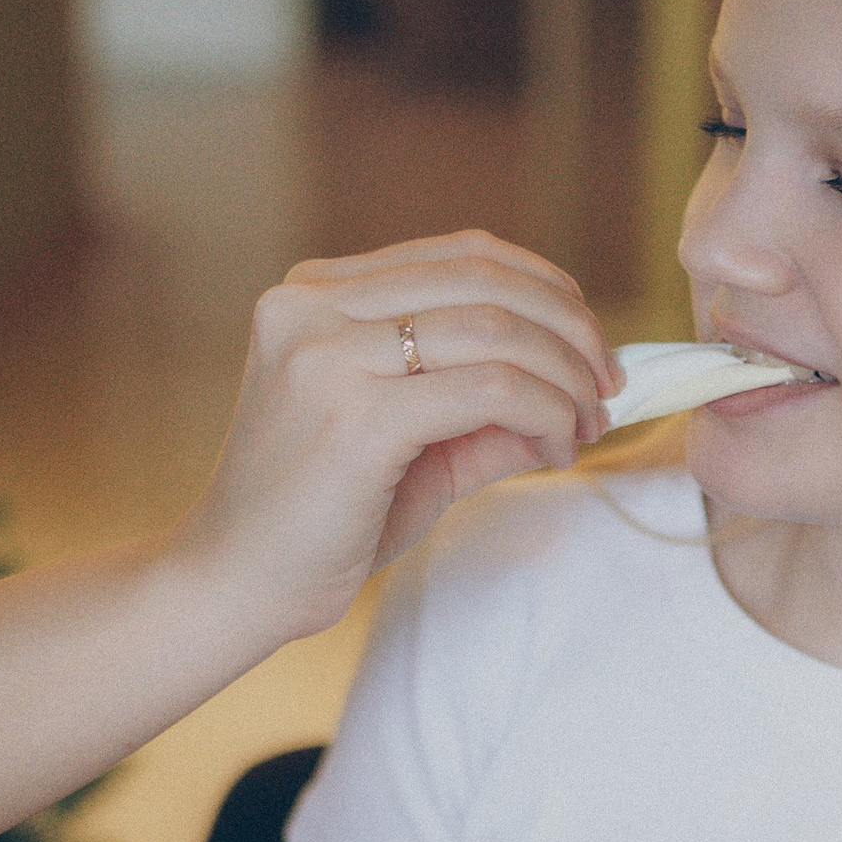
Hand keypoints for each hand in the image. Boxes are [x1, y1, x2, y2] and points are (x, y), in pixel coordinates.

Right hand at [167, 233, 620, 652]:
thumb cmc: (318, 519)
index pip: (462, 256)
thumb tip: (579, 388)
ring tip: (582, 427)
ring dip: (565, 378)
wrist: (236, 585)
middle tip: (606, 388)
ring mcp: (327, 354)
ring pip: (496, 330)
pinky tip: (552, 450)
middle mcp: (312, 306)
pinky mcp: (355, 415)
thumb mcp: (410, 442)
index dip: (546, 292)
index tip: (588, 347)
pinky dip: (544, 414)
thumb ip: (484, 406)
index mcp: (316, 293)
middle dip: (571, 332)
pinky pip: (490, 389)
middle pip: (486, 280)